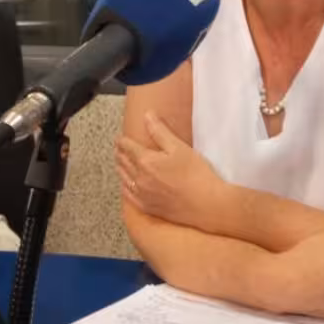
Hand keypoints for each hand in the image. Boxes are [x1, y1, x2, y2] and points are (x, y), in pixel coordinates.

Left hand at [116, 111, 226, 229]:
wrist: (205, 204)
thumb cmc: (195, 174)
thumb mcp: (179, 147)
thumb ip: (160, 131)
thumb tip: (147, 115)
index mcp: (145, 160)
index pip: (127, 147)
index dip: (122, 141)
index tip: (120, 138)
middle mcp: (139, 178)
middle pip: (123, 162)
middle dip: (120, 153)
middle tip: (119, 148)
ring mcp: (142, 194)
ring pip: (124, 178)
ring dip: (120, 168)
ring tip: (120, 162)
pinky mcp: (147, 207)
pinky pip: (128, 196)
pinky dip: (125, 187)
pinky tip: (126, 185)